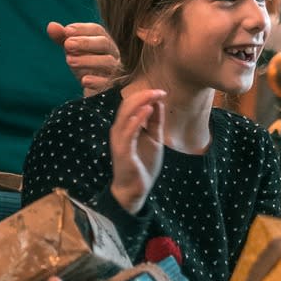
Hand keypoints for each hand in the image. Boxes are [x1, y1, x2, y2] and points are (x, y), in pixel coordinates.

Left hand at [48, 21, 120, 94]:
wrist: (94, 89)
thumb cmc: (84, 64)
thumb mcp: (72, 50)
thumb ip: (62, 38)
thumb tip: (51, 26)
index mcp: (103, 41)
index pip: (96, 30)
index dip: (82, 29)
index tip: (66, 31)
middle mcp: (112, 53)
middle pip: (104, 43)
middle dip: (85, 43)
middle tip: (67, 44)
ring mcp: (114, 70)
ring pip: (107, 62)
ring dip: (88, 60)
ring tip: (69, 60)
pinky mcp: (113, 86)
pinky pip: (108, 82)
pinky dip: (96, 81)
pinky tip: (84, 80)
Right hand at [108, 87, 166, 214]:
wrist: (135, 188)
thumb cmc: (143, 163)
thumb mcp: (154, 139)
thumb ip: (155, 122)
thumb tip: (158, 102)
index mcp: (126, 126)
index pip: (131, 104)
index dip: (145, 95)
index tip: (162, 92)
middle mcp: (119, 130)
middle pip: (127, 105)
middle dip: (143, 95)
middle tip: (159, 91)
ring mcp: (119, 140)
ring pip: (125, 115)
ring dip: (140, 103)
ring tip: (153, 96)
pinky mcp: (123, 150)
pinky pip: (128, 132)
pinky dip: (137, 120)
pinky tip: (146, 111)